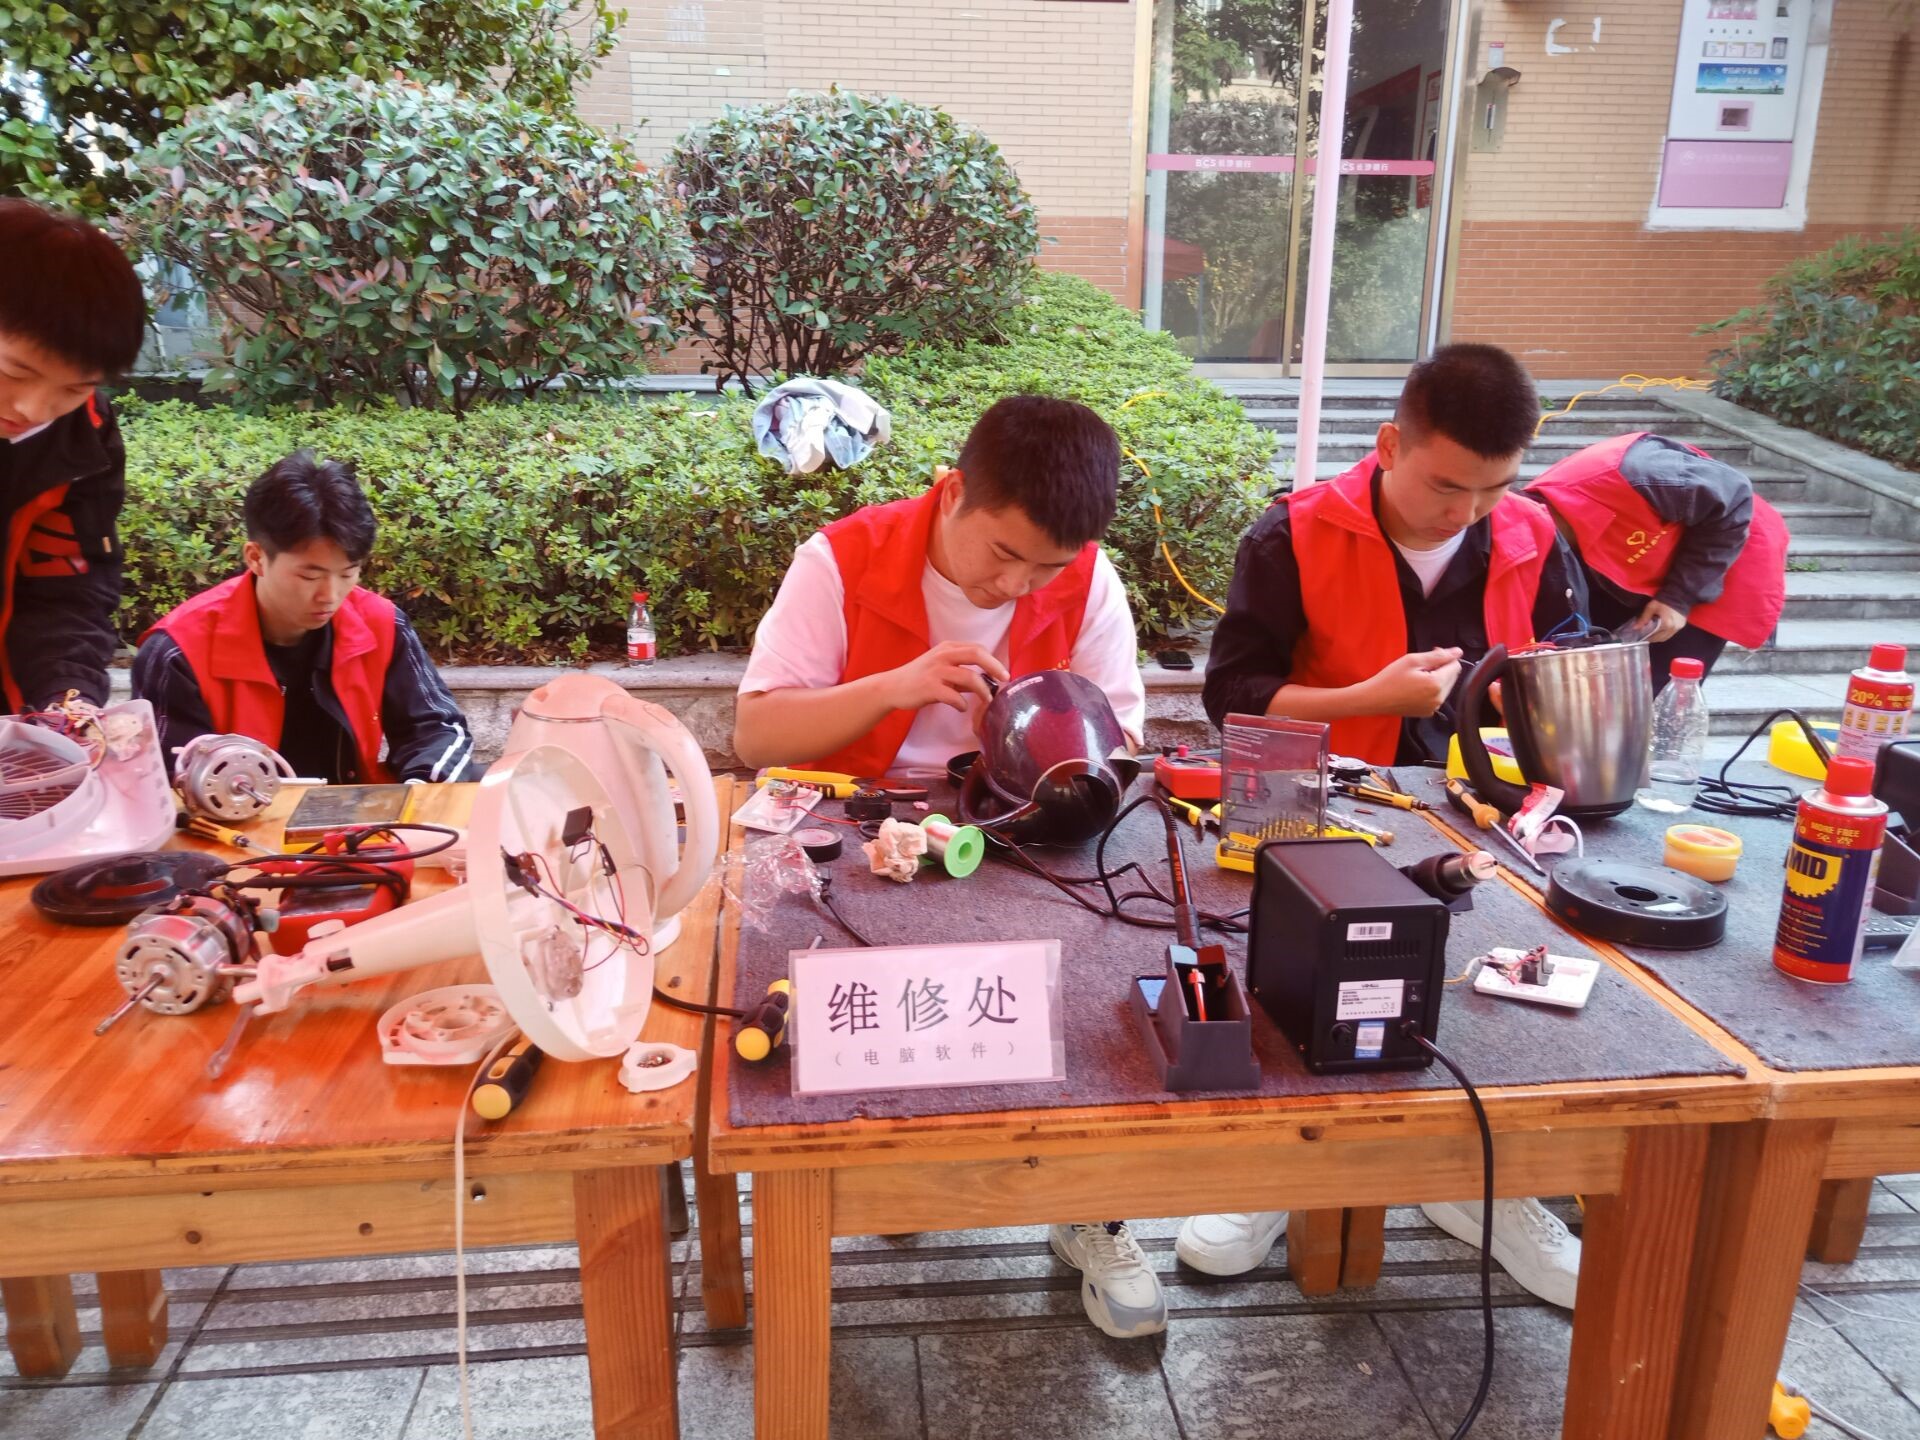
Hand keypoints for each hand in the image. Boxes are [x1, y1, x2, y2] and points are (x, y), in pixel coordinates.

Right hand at [882, 642, 1008, 713]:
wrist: (893, 687)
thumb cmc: (920, 679)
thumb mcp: (942, 669)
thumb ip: (962, 673)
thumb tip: (987, 682)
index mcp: (948, 648)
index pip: (977, 648)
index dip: (994, 660)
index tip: (1004, 673)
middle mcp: (943, 655)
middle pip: (976, 654)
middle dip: (995, 667)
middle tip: (1005, 680)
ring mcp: (935, 670)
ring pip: (968, 677)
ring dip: (982, 691)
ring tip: (987, 701)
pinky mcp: (929, 687)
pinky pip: (953, 696)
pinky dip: (962, 703)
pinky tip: (962, 707)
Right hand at [1359, 647, 1464, 717]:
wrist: (1374, 699)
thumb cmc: (1390, 678)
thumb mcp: (1412, 660)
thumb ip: (1438, 655)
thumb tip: (1458, 652)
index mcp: (1436, 684)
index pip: (1455, 666)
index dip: (1444, 657)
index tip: (1428, 656)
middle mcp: (1439, 698)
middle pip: (1452, 677)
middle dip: (1441, 669)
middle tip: (1420, 666)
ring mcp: (1434, 707)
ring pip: (1446, 687)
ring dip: (1436, 679)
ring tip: (1416, 677)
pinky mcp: (1428, 713)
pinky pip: (1437, 697)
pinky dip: (1431, 690)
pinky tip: (1415, 688)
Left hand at [1635, 599, 1689, 643]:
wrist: (1679, 594)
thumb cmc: (1663, 600)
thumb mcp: (1651, 607)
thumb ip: (1644, 618)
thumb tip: (1635, 628)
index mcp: (1666, 624)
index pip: (1654, 636)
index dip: (1646, 637)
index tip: (1641, 635)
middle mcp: (1673, 628)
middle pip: (1660, 639)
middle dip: (1652, 638)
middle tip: (1645, 634)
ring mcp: (1678, 628)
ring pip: (1666, 637)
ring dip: (1658, 637)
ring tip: (1652, 633)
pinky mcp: (1681, 626)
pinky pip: (1671, 634)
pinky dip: (1664, 634)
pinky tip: (1660, 630)